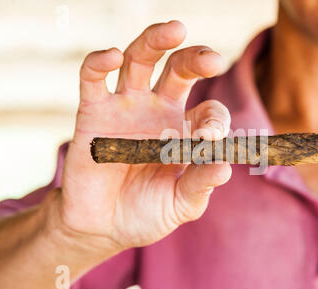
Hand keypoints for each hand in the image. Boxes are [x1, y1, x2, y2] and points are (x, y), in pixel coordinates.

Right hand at [53, 21, 231, 251]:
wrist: (103, 228)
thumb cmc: (146, 213)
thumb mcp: (180, 204)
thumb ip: (200, 185)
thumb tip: (224, 167)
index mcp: (184, 131)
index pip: (210, 112)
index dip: (214, 122)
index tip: (208, 141)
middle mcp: (157, 111)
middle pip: (178, 69)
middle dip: (195, 58)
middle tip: (212, 60)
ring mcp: (125, 108)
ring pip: (139, 60)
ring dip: (156, 41)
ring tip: (175, 30)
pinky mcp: (93, 113)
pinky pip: (93, 78)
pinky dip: (100, 62)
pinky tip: (113, 55)